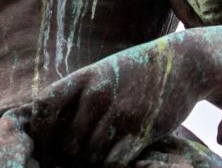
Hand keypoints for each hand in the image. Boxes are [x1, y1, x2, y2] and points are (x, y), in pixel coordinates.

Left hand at [29, 34, 205, 166]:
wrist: (183, 63)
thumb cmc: (138, 71)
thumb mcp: (104, 73)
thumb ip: (81, 92)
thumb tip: (55, 121)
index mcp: (84, 78)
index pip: (45, 104)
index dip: (39, 128)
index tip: (43, 141)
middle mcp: (98, 95)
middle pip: (67, 141)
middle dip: (66, 157)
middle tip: (69, 162)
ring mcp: (120, 113)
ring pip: (90, 156)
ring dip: (90, 164)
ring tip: (92, 161)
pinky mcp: (142, 130)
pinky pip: (115, 161)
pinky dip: (111, 165)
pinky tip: (115, 159)